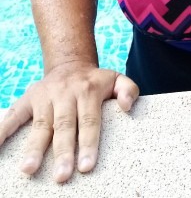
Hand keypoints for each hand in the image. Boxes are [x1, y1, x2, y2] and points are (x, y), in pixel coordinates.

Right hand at [0, 61, 138, 182]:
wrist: (70, 64)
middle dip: (62, 152)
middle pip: (64, 126)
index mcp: (88, 91)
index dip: (88, 143)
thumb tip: (128, 106)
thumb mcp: (116, 78)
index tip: (86, 166)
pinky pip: (13, 115)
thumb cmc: (95, 82)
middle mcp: (66, 93)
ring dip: (34, 147)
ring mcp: (44, 96)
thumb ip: (128, 89)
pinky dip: (3, 130)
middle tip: (61, 176)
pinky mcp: (27, 99)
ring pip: (40, 124)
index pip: (89, 120)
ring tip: (29, 169)